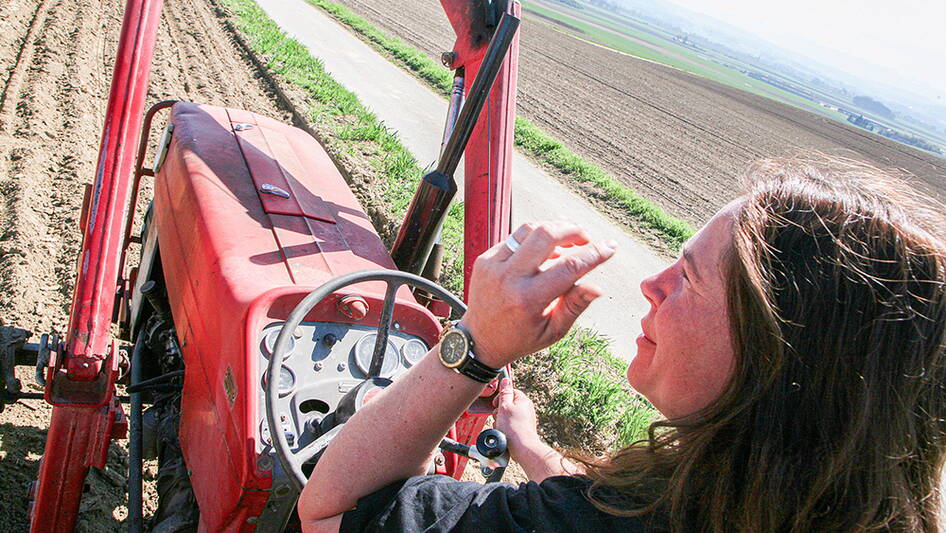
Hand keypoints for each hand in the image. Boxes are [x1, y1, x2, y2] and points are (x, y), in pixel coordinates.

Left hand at [462, 221, 615, 366]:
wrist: (478, 340)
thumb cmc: (521, 338)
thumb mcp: (553, 331)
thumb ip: (574, 305)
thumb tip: (597, 287)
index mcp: (529, 299)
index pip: (569, 267)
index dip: (595, 254)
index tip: (611, 246)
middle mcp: (509, 278)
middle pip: (546, 235)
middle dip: (572, 230)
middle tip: (584, 239)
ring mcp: (493, 265)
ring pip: (529, 229)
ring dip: (553, 229)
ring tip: (566, 242)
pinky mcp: (484, 259)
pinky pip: (514, 238)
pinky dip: (533, 240)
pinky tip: (543, 251)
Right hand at [492, 378, 540, 460]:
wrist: (522, 448)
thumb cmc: (513, 428)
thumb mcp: (505, 406)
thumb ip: (505, 392)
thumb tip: (506, 380)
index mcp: (523, 400)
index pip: (510, 392)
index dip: (500, 398)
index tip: (496, 405)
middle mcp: (526, 409)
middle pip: (508, 405)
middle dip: (500, 412)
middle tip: (499, 418)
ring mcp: (525, 419)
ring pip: (507, 416)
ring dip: (501, 421)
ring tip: (501, 427)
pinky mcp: (523, 429)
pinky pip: (510, 425)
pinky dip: (505, 428)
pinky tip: (503, 433)